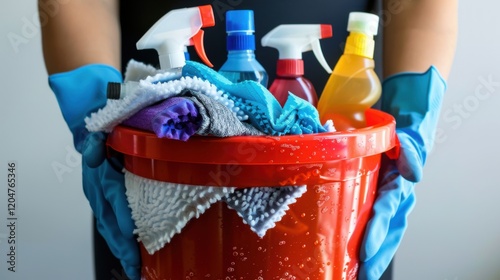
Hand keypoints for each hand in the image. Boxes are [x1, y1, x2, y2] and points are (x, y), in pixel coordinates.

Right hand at [49, 65, 139, 278]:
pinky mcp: (101, 185)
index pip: (112, 195)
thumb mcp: (110, 110)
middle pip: (107, 216)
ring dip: (118, 242)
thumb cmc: (107, 106)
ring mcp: (97, 182)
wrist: (93, 99)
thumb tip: (92, 153)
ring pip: (105, 218)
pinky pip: (106, 212)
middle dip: (121, 242)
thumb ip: (102, 131)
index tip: (132, 236)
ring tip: (132, 262)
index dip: (122, 217)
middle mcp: (96, 176)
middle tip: (135, 264)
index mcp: (101, 161)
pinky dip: (115, 230)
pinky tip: (124, 244)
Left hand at [358, 66, 446, 278]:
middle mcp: (395, 193)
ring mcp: (387, 194)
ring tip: (356, 272)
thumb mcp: (409, 133)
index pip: (386, 212)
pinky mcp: (378, 190)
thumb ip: (410, 149)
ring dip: (371, 251)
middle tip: (360, 275)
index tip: (365, 252)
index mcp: (400, 183)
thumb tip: (413, 173)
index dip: (376, 232)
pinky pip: (373, 216)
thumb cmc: (407, 126)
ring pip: (382, 229)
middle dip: (375, 255)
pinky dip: (367, 234)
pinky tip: (353, 248)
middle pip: (387, 231)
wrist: (406, 115)